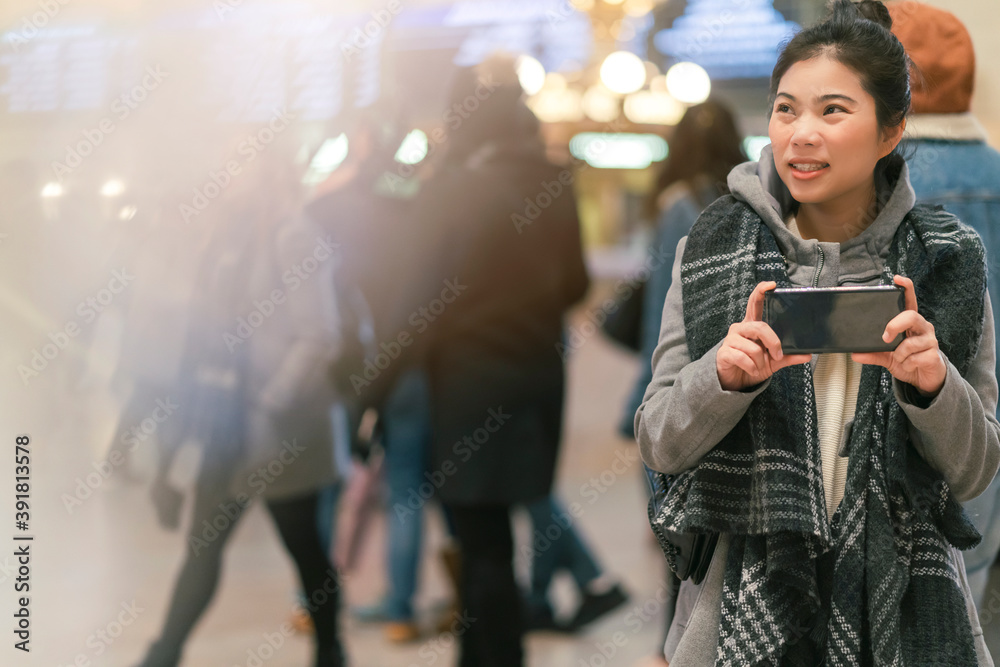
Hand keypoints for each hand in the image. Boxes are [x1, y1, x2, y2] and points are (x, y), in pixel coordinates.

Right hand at [716, 281, 811, 390]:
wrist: (734, 382)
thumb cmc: (752, 365)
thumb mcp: (773, 361)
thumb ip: (788, 356)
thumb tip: (807, 355)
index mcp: (753, 325)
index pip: (755, 303)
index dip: (761, 291)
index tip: (772, 285)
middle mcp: (740, 328)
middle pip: (760, 327)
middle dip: (773, 342)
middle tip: (778, 354)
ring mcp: (731, 340)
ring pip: (754, 347)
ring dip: (761, 361)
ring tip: (758, 366)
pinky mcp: (724, 352)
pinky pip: (744, 359)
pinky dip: (752, 368)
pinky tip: (751, 370)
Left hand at [852, 275, 946, 397]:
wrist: (924, 378)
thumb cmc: (907, 360)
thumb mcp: (886, 356)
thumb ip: (872, 353)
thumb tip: (855, 353)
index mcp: (910, 323)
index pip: (910, 300)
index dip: (906, 288)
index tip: (897, 279)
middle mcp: (922, 327)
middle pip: (911, 316)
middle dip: (894, 326)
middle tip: (885, 338)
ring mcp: (930, 340)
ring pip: (910, 343)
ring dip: (899, 355)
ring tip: (900, 359)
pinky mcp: (934, 355)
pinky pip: (915, 358)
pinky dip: (906, 365)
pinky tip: (909, 366)